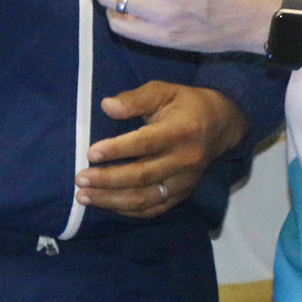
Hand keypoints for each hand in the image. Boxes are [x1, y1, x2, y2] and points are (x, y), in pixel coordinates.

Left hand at [75, 82, 247, 217]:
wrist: (221, 126)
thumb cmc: (186, 104)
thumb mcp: (164, 91)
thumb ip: (136, 99)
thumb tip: (107, 106)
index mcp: (182, 130)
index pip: (146, 143)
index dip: (118, 149)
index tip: (91, 153)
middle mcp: (185, 160)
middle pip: (142, 175)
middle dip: (108, 180)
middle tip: (79, 179)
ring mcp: (185, 181)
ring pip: (146, 198)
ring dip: (112, 200)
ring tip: (84, 197)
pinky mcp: (182, 194)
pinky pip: (154, 209)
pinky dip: (129, 210)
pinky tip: (106, 205)